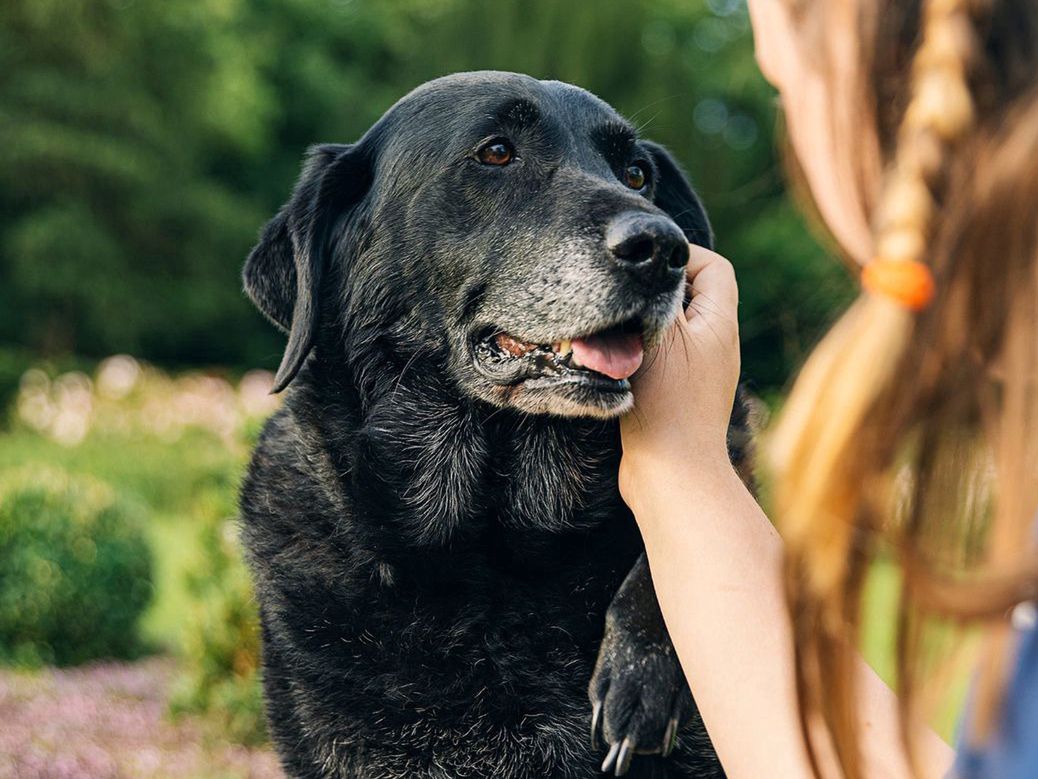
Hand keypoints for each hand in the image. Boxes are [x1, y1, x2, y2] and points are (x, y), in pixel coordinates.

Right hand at [619, 245, 740, 507]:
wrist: (671, 475)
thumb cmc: (667, 403)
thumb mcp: (661, 334)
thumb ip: (658, 293)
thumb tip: (649, 265)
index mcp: (720, 323)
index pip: (713, 266)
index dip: (681, 255)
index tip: (644, 265)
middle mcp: (716, 344)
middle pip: (691, 295)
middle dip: (655, 289)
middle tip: (623, 294)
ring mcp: (699, 372)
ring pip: (671, 326)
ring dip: (642, 322)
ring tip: (615, 329)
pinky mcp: (679, 395)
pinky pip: (661, 357)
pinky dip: (638, 351)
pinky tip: (614, 361)